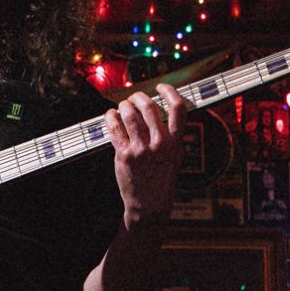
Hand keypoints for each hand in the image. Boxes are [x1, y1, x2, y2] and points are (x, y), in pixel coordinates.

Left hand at [105, 82, 186, 230]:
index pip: (178, 108)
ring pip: (130, 114)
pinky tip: (111, 115)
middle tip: (135, 98)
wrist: (149, 203)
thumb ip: (173, 136)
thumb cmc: (162, 179)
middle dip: (140, 97)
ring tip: (123, 106)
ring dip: (124, 105)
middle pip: (149, 107)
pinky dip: (111, 117)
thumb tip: (167, 113)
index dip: (169, 91)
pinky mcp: (124, 155)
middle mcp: (159, 143)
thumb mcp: (175, 157)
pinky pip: (115, 128)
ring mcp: (141, 149)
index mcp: (176, 142)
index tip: (161, 87)